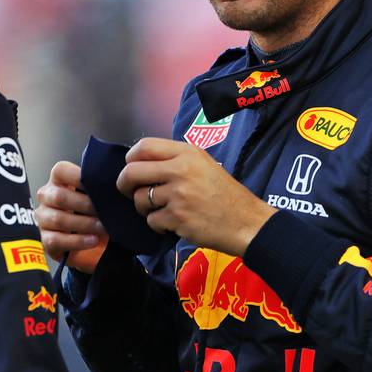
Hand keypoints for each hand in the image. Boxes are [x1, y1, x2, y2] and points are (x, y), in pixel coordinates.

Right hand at [34, 161, 108, 273]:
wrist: (85, 237)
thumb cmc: (88, 210)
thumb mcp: (92, 194)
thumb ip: (97, 186)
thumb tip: (114, 183)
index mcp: (57, 180)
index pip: (60, 171)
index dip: (78, 176)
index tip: (98, 185)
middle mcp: (46, 197)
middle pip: (59, 197)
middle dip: (85, 205)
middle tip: (104, 211)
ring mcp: (43, 218)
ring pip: (58, 219)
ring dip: (84, 224)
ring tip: (102, 227)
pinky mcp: (45, 239)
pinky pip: (57, 240)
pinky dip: (78, 241)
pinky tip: (92, 240)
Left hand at [117, 138, 275, 256]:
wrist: (247, 222)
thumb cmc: (225, 194)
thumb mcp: (203, 164)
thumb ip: (175, 160)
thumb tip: (140, 164)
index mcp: (187, 153)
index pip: (144, 146)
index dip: (131, 158)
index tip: (131, 168)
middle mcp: (180, 170)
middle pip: (132, 171)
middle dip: (124, 183)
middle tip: (128, 191)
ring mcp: (178, 194)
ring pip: (139, 198)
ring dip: (145, 207)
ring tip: (162, 209)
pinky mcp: (177, 217)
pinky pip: (151, 220)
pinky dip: (158, 224)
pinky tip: (173, 223)